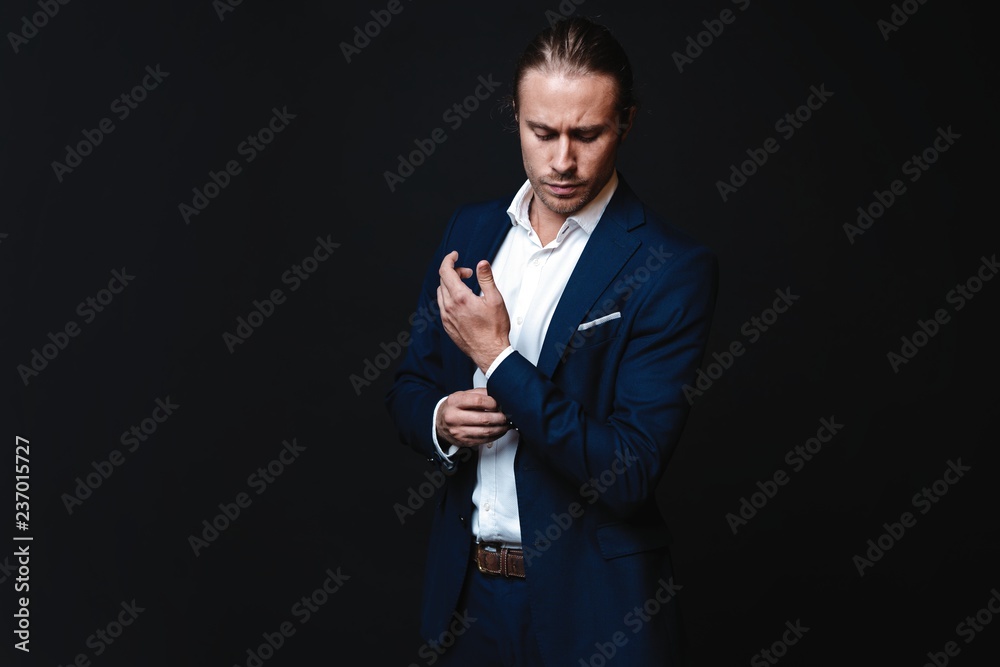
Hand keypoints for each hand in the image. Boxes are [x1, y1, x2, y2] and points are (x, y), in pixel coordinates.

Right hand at [436, 388, 511, 447]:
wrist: (439, 422)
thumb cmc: (453, 407)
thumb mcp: (462, 395)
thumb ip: (480, 393)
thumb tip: (498, 395)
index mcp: (455, 402)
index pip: (478, 401)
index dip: (493, 402)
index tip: (499, 403)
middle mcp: (454, 417)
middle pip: (483, 419)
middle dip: (500, 417)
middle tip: (507, 415)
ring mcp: (458, 431)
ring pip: (485, 432)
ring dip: (500, 428)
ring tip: (506, 423)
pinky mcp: (463, 441)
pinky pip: (483, 440)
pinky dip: (495, 436)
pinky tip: (499, 431)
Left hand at [437, 251, 510, 372]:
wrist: (490, 352)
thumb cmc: (494, 330)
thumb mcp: (495, 300)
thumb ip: (486, 278)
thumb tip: (482, 264)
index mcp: (460, 298)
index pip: (446, 271)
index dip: (449, 260)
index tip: (455, 256)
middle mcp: (449, 308)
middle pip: (443, 280)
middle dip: (454, 272)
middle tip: (468, 273)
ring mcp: (446, 318)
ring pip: (441, 293)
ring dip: (450, 284)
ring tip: (465, 287)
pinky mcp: (447, 326)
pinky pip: (442, 306)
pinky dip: (449, 297)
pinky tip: (461, 301)